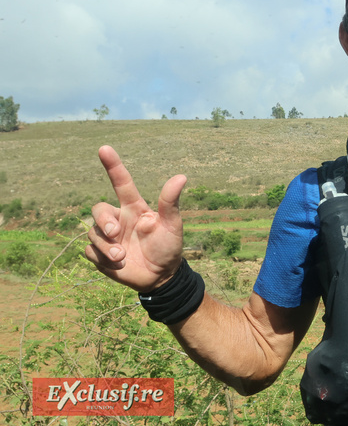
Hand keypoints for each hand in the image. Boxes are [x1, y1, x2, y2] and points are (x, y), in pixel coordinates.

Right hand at [85, 146, 187, 291]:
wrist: (161, 276)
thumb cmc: (169, 247)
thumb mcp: (172, 225)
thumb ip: (170, 202)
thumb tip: (181, 176)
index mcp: (134, 208)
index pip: (121, 182)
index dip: (113, 165)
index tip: (104, 148)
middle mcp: (118, 219)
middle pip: (98, 209)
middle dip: (102, 220)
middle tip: (114, 232)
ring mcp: (108, 237)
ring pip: (92, 233)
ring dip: (106, 246)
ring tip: (122, 256)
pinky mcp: (100, 254)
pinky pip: (89, 251)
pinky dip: (101, 259)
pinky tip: (118, 264)